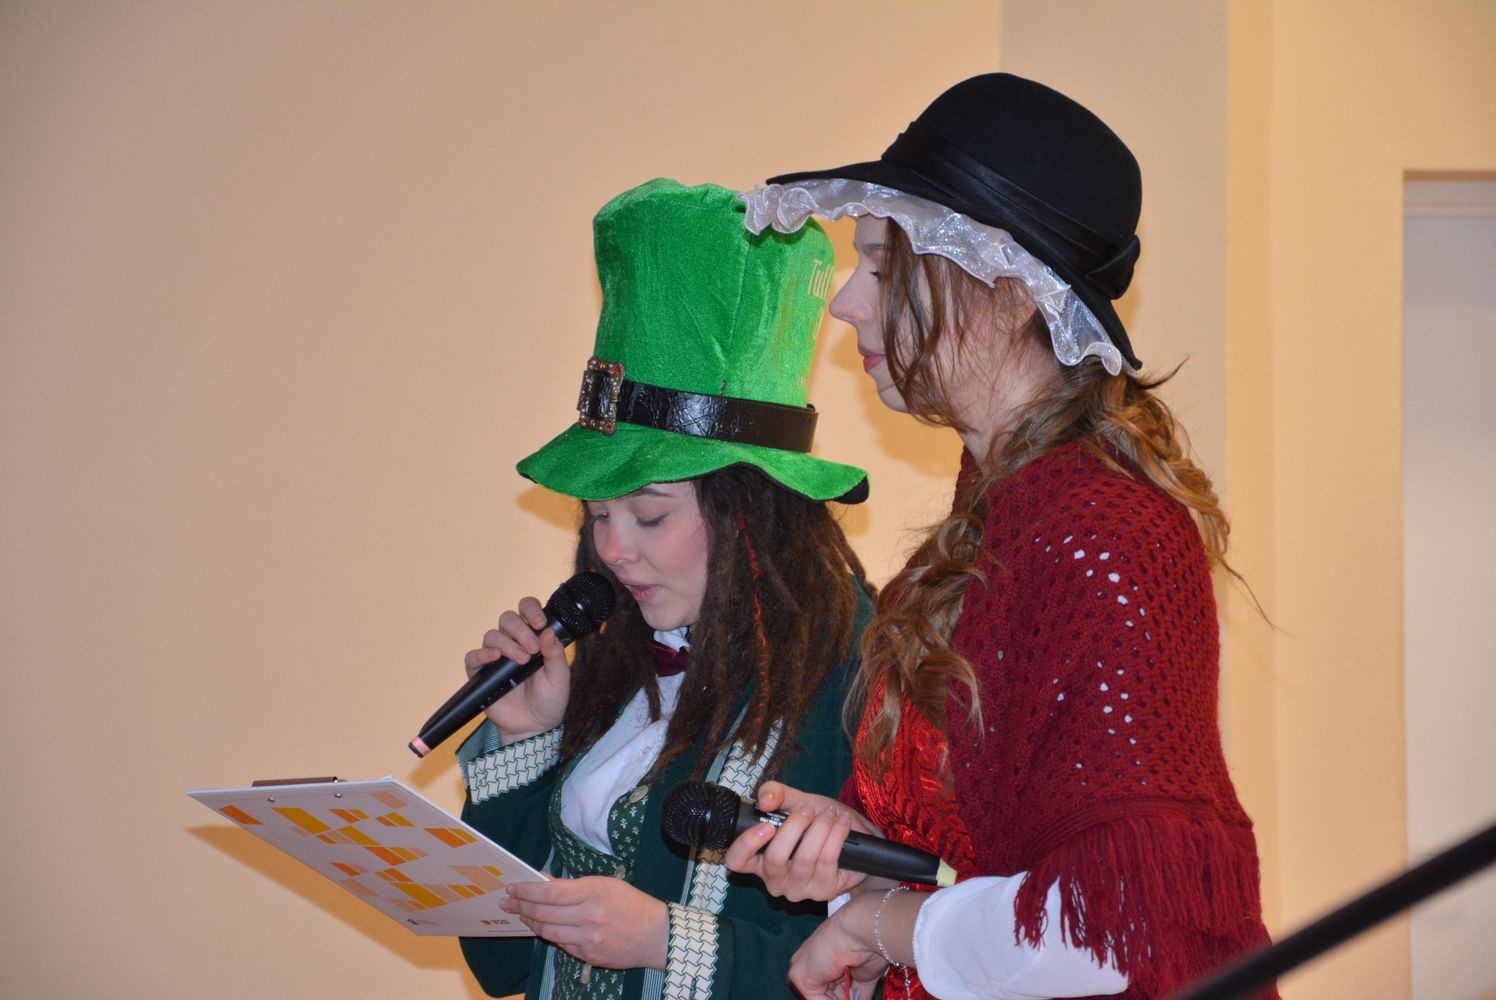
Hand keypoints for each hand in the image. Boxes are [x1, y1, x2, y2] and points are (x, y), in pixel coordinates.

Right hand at [465, 596, 570, 742]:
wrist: (535, 727)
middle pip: (507, 619)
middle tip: (532, 649)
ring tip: (521, 661)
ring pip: (492, 635)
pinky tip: (494, 657)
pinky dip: (481, 654)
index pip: (526, 610)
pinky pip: (472, 657)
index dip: (530, 609)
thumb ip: (555, 653)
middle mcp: (513, 643)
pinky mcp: (481, 674)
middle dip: (521, 629)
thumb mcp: (559, 677)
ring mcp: (496, 658)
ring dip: (507, 644)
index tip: (540, 623)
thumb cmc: (549, 700)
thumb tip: (548, 631)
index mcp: (533, 637)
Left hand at [500, 876, 667, 970]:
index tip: (513, 888)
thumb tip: (544, 882)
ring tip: (522, 915)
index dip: (527, 891)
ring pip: (548, 931)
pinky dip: (549, 934)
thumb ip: (574, 885)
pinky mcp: (588, 955)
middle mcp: (589, 916)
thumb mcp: (605, 884)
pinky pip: (561, 944)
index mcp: (594, 892)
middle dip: (521, 906)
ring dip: (531, 922)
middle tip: (508, 902)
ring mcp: (588, 939)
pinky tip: (543, 927)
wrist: (656, 935)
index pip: (550, 892)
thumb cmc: (631, 903)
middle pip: (544, 912)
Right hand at [721, 781, 881, 901]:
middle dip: (794, 827)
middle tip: (808, 810)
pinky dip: (836, 835)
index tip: (766, 825)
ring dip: (819, 829)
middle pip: (774, 858)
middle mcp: (776, 879)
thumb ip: (775, 794)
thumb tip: (765, 801)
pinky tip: (841, 822)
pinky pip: (827, 861)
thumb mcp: (794, 801)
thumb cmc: (815, 820)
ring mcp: (799, 888)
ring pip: (804, 858)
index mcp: (760, 859)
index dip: (746, 844)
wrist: (852, 834)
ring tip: (829, 814)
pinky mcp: (824, 891)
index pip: (737, 861)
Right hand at [788, 890, 889, 998]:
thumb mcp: (802, 976)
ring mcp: (846, 973)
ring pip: (843, 997)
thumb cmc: (824, 952)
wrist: (856, 934)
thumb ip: (813, 998)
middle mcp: (826, 969)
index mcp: (806, 964)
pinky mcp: (865, 976)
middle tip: (837, 999)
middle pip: (826, 995)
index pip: (809, 991)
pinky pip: (862, 996)